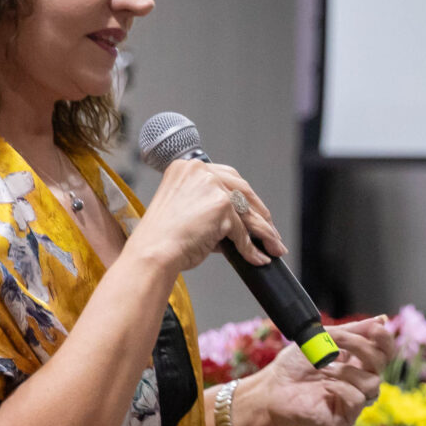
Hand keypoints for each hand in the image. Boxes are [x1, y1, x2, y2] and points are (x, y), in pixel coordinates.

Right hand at [126, 158, 283, 273]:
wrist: (152, 253)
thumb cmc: (161, 238)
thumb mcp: (184, 211)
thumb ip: (209, 208)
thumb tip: (238, 223)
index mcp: (187, 168)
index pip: (227, 177)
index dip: (243, 196)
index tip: (255, 210)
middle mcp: (200, 171)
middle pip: (242, 190)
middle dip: (259, 214)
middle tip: (271, 231)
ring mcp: (212, 187)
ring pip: (246, 212)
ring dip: (263, 232)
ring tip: (273, 247)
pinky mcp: (222, 206)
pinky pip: (242, 230)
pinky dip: (250, 247)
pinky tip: (256, 257)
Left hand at [231, 317, 393, 425]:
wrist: (273, 387)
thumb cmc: (294, 365)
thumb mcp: (324, 339)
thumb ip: (354, 330)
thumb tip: (382, 319)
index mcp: (358, 362)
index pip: (385, 351)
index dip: (385, 339)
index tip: (373, 328)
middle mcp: (360, 380)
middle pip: (382, 363)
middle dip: (361, 347)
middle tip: (338, 341)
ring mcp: (355, 399)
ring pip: (373, 383)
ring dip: (347, 370)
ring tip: (325, 368)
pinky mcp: (346, 416)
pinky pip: (358, 400)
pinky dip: (341, 388)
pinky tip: (325, 386)